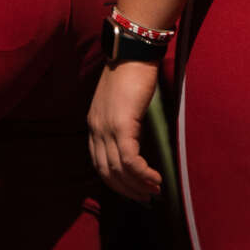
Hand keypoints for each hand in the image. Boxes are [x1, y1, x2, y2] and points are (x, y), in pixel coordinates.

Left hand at [87, 59, 164, 200]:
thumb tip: (137, 141)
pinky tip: (155, 178)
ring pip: (118, 170)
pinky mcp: (121, 125)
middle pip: (106, 172)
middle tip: (146, 198)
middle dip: (127, 190)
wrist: (132, 51)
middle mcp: (96, 128)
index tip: (133, 190)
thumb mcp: (122, 102)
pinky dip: (142, 174)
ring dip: (137, 185)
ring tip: (154, 191)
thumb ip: (124, 122)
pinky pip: (130, 160)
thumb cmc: (131, 72)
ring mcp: (106, 128)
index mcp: (94, 124)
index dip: (116, 181)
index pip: (98, 163)